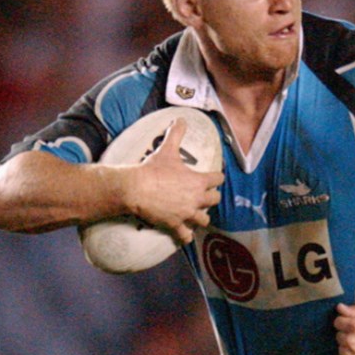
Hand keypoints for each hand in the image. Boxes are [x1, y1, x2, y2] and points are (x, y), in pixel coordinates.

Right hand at [128, 118, 224, 243]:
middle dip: (210, 197)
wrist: (135, 189)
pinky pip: (186, 236)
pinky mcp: (175, 224)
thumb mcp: (167, 149)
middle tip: (202, 195)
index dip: (216, 177)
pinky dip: (186, 236)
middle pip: (215, 200)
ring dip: (201, 217)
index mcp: (198, 181)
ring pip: (204, 219)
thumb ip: (176, 133)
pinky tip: (185, 235)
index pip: (218, 179)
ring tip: (194, 213)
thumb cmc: (153, 169)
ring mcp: (187, 213)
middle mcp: (196, 199)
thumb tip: (181, 117)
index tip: (213, 177)